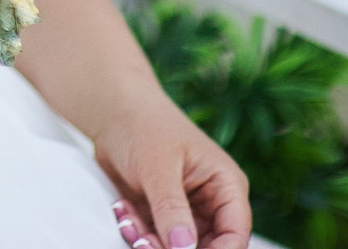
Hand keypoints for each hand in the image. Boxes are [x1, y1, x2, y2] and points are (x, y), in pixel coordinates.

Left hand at [91, 91, 248, 248]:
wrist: (112, 111)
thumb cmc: (143, 125)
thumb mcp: (158, 167)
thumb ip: (171, 209)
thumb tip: (184, 248)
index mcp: (225, 185)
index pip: (235, 233)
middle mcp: (211, 202)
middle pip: (206, 246)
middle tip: (146, 242)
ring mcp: (185, 210)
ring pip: (176, 246)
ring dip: (150, 241)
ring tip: (129, 219)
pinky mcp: (160, 214)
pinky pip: (153, 238)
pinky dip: (137, 231)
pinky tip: (123, 210)